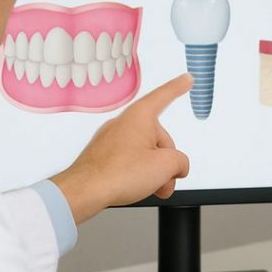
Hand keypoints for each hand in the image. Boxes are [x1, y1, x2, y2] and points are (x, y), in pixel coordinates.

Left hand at [50, 74, 192, 224]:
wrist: (84, 191)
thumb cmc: (118, 174)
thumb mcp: (165, 167)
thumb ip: (180, 161)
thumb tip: (177, 166)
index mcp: (140, 116)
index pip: (164, 96)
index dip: (177, 88)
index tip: (186, 79)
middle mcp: (123, 123)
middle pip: (158, 138)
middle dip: (166, 162)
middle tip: (165, 181)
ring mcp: (111, 139)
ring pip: (144, 152)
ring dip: (153, 171)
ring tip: (150, 188)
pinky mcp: (103, 154)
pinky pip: (128, 159)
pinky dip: (136, 173)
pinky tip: (134, 187)